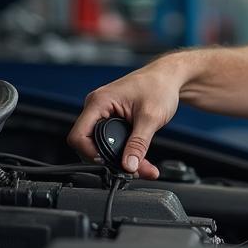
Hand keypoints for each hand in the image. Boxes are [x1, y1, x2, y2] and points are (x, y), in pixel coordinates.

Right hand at [67, 57, 184, 177]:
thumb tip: (129, 166)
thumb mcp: (151, 117)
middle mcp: (97, 107)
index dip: (89, 153)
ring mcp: (104, 113)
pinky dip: (125, 152)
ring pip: (102, 145)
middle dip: (108, 160)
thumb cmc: (160, 86)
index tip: (108, 163)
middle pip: (88, 144)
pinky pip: (111, 140)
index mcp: (99, 101)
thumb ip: (138, 144)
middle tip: (130, 170)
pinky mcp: (112, 119)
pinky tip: (139, 160)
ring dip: (119, 159)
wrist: (169, 77)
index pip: (78, 136)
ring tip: (140, 167)